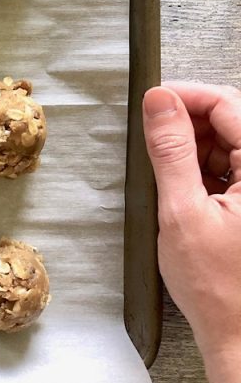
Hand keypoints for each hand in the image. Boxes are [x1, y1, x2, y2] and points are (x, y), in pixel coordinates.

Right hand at [143, 82, 240, 382]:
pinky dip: (206, 169)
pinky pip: (234, 167)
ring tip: (166, 173)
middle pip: (233, 118)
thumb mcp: (181, 212)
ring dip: (196, 147)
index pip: (229, 103)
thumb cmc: (216, 286)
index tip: (150, 104)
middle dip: (189, 121)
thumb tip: (158, 101)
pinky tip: (185, 190)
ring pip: (232, 142)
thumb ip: (171, 151)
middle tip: (150, 140)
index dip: (187, 96)